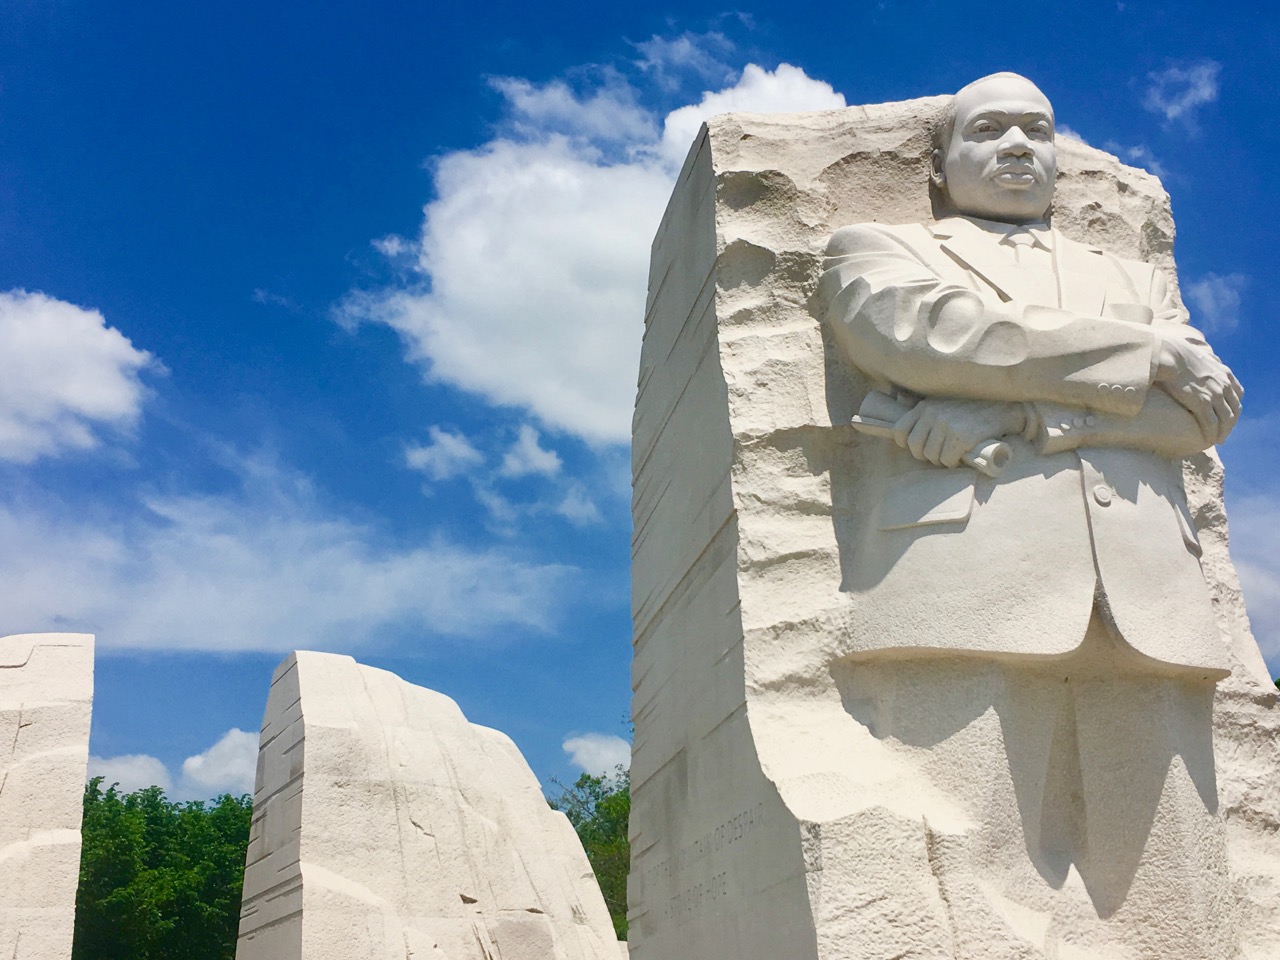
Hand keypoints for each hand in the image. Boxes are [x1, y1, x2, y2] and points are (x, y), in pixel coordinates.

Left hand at [892, 397, 1026, 467]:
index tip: (921, 447)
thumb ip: (924, 413)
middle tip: (940, 454)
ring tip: (953, 452)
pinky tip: (962, 455)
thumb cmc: (971, 410)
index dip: (907, 444)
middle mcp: (933, 413)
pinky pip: (947, 460)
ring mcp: (947, 424)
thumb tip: (902, 421)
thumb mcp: (943, 404)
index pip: (900, 431)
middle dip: (926, 455)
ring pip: (931, 456)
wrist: (1003, 409)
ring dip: (942, 460)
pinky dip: (954, 463)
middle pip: (915, 447)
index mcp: (925, 406)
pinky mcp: (961, 436)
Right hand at [1153, 332, 1242, 444]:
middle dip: (1230, 423)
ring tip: (1217, 440)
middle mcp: (1223, 384)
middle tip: (1223, 432)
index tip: (1228, 414)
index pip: (1237, 393)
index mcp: (1223, 373)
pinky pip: (1211, 424)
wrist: (1168, 355)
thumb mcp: (1197, 354)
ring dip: (1223, 432)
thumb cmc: (1175, 353)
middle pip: (1234, 409)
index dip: (1234, 406)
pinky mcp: (1201, 403)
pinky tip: (1208, 440)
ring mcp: (1214, 394)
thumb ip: (1203, 360)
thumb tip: (1198, 361)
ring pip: (1225, 419)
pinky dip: (1211, 434)